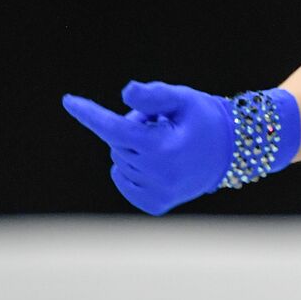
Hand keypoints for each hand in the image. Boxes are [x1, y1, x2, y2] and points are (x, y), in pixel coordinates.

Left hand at [62, 80, 233, 214]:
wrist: (232, 151)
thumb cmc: (204, 118)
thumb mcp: (182, 98)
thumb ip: (153, 95)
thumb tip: (124, 94)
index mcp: (163, 147)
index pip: (115, 129)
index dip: (89, 113)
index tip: (68, 100)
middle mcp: (158, 174)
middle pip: (117, 143)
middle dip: (130, 128)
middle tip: (160, 123)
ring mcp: (157, 193)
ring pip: (119, 162)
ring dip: (134, 148)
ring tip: (165, 143)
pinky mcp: (155, 205)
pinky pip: (124, 181)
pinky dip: (131, 169)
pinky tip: (156, 163)